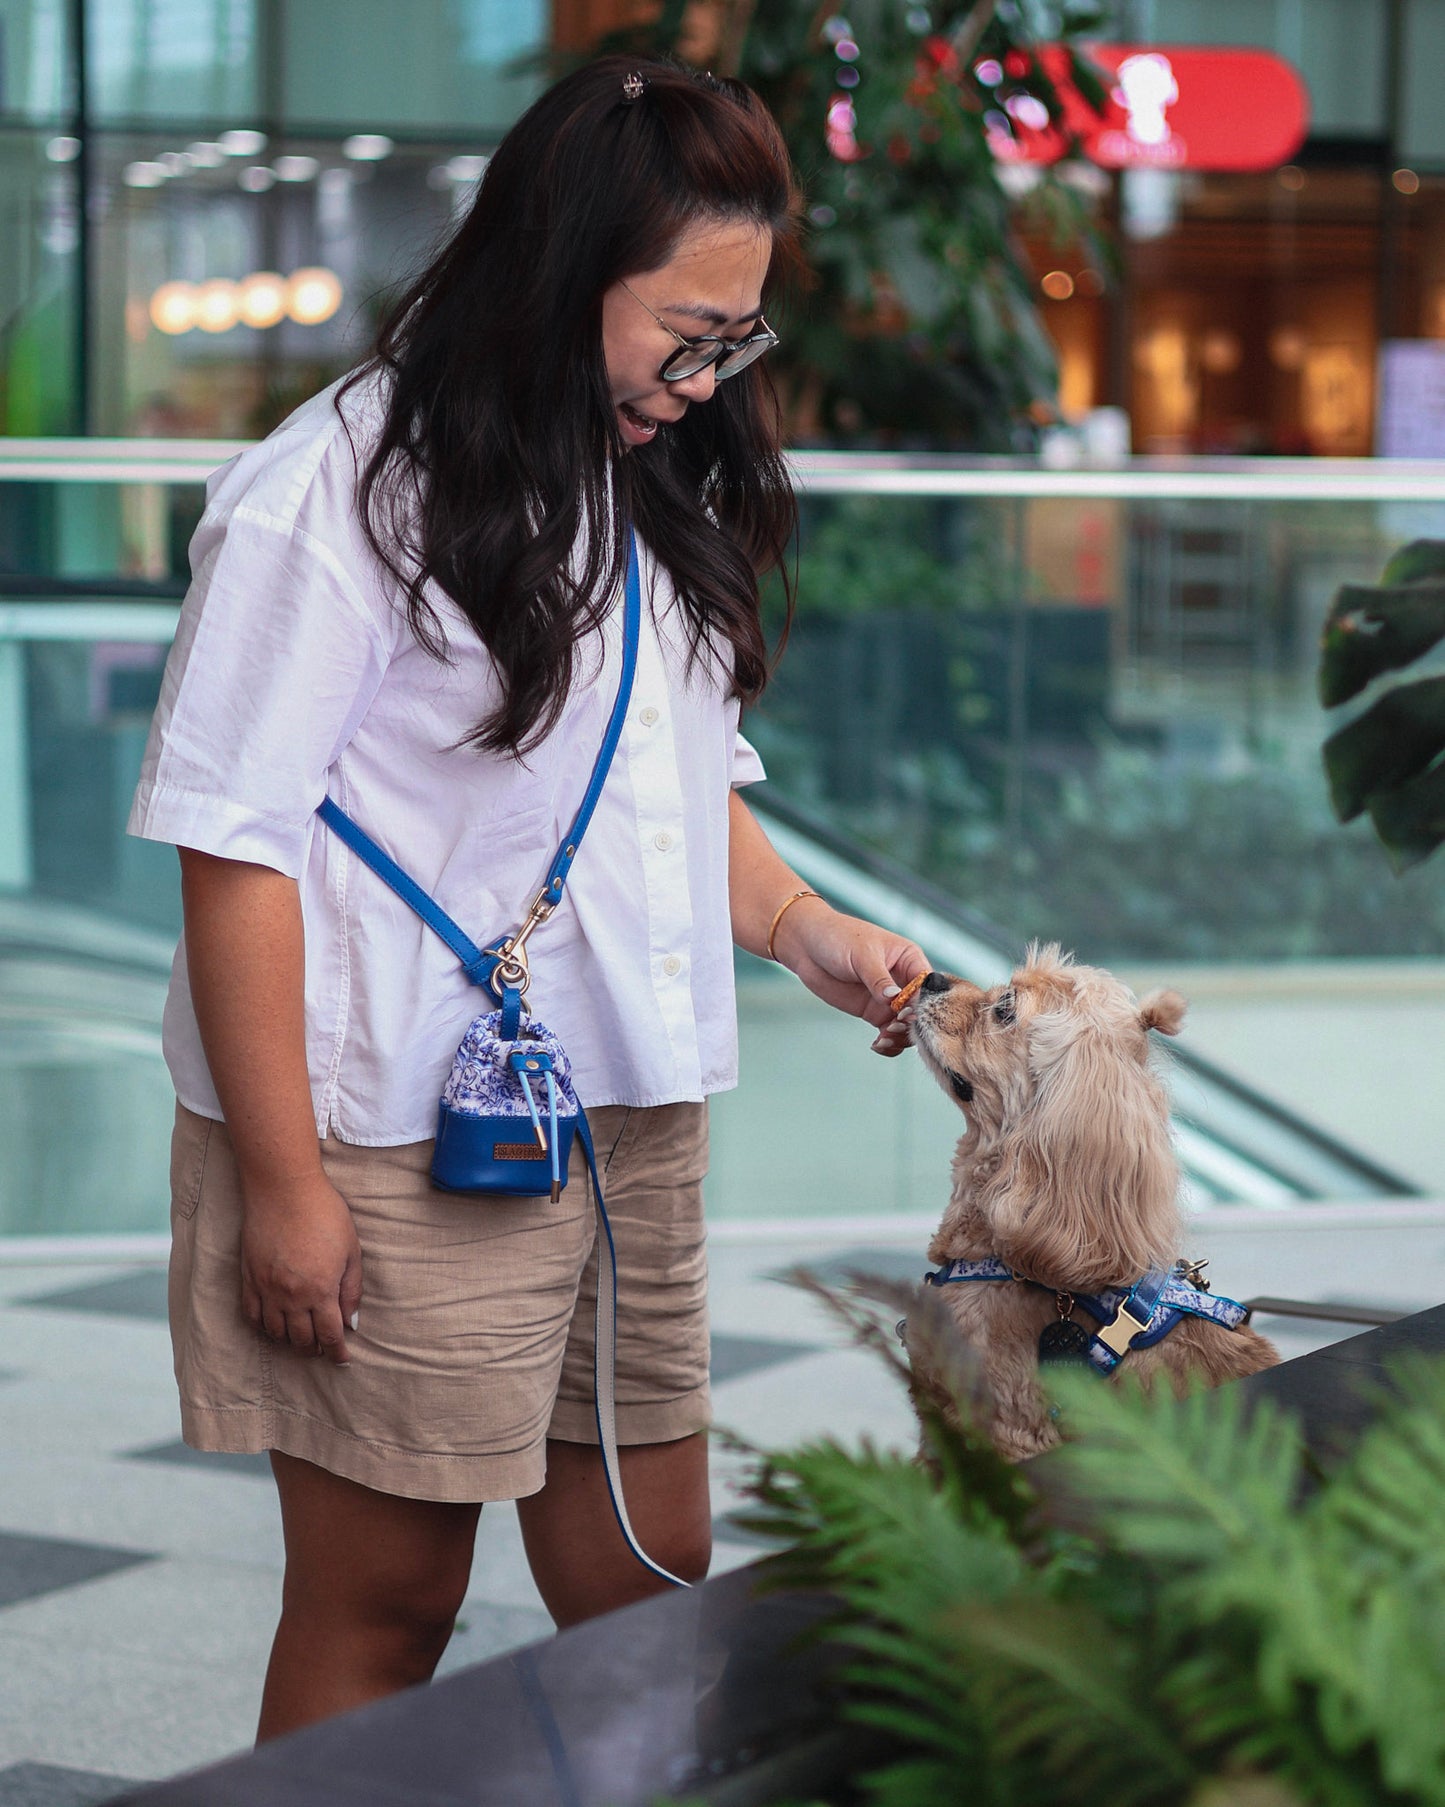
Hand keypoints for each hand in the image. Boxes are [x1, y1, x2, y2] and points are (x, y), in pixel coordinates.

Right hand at [240, 1173, 362, 1364]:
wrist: (284, 1190)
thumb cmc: (325, 1214)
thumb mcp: (351, 1250)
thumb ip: (351, 1289)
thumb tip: (351, 1321)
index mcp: (321, 1291)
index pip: (329, 1335)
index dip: (336, 1353)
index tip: (342, 1360)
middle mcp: (292, 1297)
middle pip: (301, 1339)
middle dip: (314, 1350)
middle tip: (322, 1350)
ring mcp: (267, 1289)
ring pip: (275, 1332)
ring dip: (289, 1342)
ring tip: (299, 1340)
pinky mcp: (249, 1278)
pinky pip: (252, 1315)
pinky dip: (262, 1327)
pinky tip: (272, 1327)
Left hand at [773, 900, 928, 1057]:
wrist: (807, 945)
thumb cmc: (838, 937)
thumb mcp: (861, 954)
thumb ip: (878, 978)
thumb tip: (894, 999)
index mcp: (909, 959)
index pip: (928, 985)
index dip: (922, 1002)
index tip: (908, 1013)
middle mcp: (904, 981)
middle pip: (921, 1010)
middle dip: (912, 1023)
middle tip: (893, 1028)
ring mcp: (889, 1000)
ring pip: (907, 1026)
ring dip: (900, 1036)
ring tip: (883, 1038)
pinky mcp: (874, 1012)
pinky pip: (889, 1033)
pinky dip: (888, 1043)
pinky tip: (877, 1045)